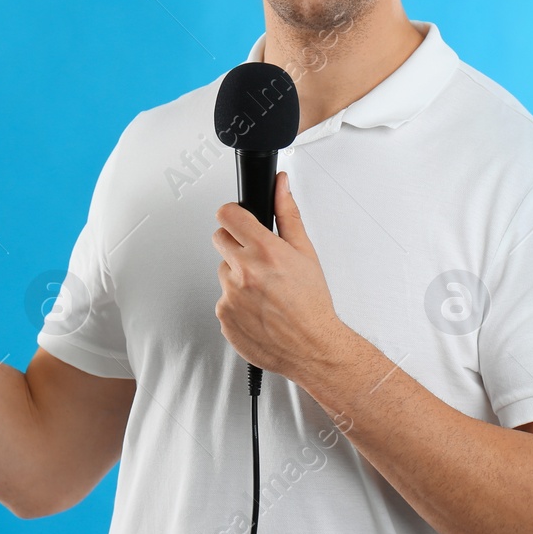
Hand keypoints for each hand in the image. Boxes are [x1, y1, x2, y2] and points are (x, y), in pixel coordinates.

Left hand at [211, 171, 342, 379]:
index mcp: (264, 251)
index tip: (239, 219)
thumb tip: (281, 186)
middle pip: (220, 239)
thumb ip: (288, 214)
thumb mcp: (306, 252)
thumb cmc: (312, 304)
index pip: (227, 214)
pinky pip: (223, 300)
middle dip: (236, 244)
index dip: (233, 214)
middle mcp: (243, 271)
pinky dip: (236, 303)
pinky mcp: (223, 317)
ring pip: (223, 271)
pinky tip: (258, 308)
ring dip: (237, 276)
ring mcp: (230, 296)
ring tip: (263, 290)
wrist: (312, 347)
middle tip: (258, 259)